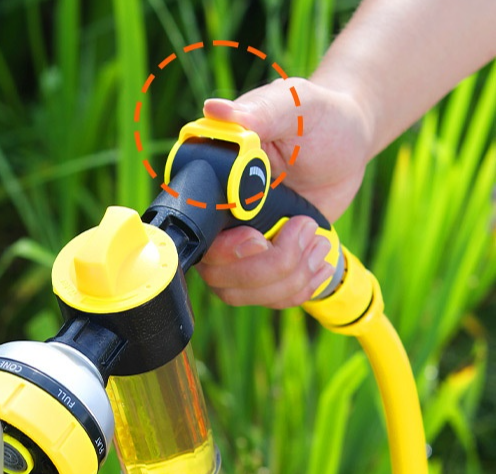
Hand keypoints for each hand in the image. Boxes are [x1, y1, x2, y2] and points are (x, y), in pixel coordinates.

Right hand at [197, 77, 372, 307]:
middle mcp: (215, 221)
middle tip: (304, 228)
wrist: (348, 141)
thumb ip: (259, 110)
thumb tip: (216, 111)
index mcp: (209, 183)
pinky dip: (299, 287)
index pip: (193, 238)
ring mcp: (238, 249)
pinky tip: (318, 256)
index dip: (226, 252)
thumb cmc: (319, 118)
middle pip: (217, 276)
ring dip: (289, 277)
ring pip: (240, 294)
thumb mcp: (294, 105)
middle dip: (269, 266)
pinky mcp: (263, 266)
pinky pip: (267, 299)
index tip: (258, 239)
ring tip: (316, 238)